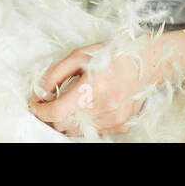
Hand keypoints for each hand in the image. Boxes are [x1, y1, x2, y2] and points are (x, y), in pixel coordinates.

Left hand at [29, 35, 168, 136]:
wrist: (148, 62)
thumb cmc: (115, 55)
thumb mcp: (81, 54)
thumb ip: (56, 74)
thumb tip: (40, 92)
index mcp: (93, 85)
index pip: (57, 112)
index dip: (40, 111)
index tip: (36, 105)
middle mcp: (105, 106)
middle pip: (64, 125)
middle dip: (54, 115)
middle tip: (54, 102)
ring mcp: (114, 118)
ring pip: (78, 130)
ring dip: (70, 119)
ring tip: (76, 101)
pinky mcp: (121, 125)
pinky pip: (94, 131)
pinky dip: (87, 122)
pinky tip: (93, 106)